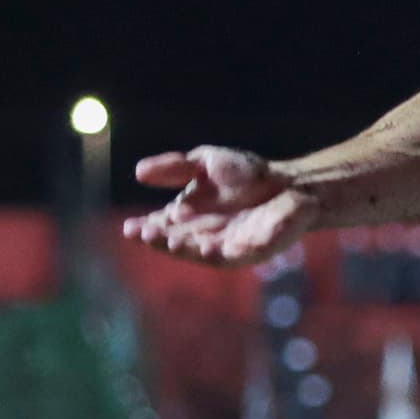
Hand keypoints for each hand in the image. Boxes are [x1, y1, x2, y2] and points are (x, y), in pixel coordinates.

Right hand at [124, 146, 317, 265]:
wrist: (290, 183)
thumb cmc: (247, 174)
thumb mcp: (204, 163)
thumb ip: (175, 167)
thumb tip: (138, 171)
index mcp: (189, 217)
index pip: (161, 226)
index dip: (144, 229)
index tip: (129, 227)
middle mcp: (204, 235)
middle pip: (176, 242)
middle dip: (159, 240)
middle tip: (144, 234)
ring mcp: (227, 246)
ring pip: (199, 253)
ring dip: (184, 248)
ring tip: (169, 241)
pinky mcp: (252, 250)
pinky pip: (233, 255)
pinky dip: (218, 252)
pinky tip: (206, 246)